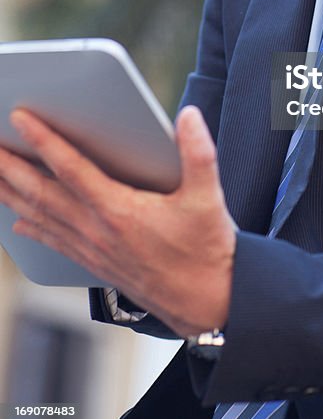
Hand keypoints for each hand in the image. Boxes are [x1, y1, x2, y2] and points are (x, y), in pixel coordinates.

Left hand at [0, 105, 235, 338]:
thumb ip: (198, 152)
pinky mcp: (96, 264)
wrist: (208, 303)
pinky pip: (54, 242)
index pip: (71, 169)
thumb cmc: (207, 249)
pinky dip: (33, 228)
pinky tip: (19, 222)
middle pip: (42, 194)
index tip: (20, 119)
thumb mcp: (207, 197)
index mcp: (120, 211)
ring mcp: (93, 250)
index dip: (43, 141)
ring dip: (13, 195)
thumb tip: (188, 115)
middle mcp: (98, 231)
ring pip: (42, 218)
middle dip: (11, 168)